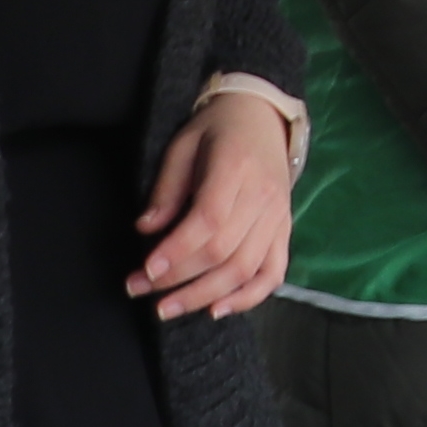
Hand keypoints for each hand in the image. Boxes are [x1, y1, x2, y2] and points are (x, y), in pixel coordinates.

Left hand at [128, 84, 293, 319]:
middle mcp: (263, 197)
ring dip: (206, 295)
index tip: (146, 270)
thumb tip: (146, 230)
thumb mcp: (182, 145)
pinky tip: (218, 309)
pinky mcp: (284, 231)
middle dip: (180, 279)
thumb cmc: (216, 129)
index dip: (177, 250)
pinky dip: (249, 298)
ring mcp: (279, 218)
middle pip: (225, 251)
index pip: (209, 220)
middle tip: (141, 291)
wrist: (263, 116)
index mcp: (235, 168)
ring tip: (170, 308)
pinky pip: (273, 273)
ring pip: (246, 269)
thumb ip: (166, 189)